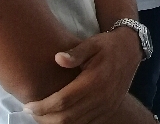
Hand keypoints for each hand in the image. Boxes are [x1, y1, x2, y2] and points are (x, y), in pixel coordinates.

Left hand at [24, 29, 141, 123]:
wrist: (131, 50)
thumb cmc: (108, 45)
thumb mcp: (92, 43)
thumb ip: (75, 52)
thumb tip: (57, 58)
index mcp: (95, 81)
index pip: (63, 101)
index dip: (43, 107)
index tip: (28, 106)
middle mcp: (101, 97)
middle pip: (67, 117)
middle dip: (45, 118)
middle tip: (31, 112)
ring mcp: (107, 106)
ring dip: (57, 123)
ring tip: (43, 115)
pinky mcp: (110, 110)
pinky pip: (87, 123)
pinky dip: (72, 123)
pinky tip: (61, 116)